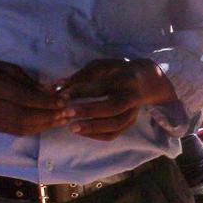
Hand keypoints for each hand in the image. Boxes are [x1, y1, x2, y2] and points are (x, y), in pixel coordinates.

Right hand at [0, 56, 71, 136]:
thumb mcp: (7, 67)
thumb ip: (27, 80)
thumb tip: (49, 91)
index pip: (25, 98)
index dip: (46, 102)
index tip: (64, 101)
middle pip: (25, 117)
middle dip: (49, 117)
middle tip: (68, 113)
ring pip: (22, 128)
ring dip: (45, 126)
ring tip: (62, 120)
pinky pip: (16, 132)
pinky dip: (34, 129)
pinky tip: (47, 124)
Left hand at [60, 59, 176, 140]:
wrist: (145, 80)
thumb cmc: (116, 71)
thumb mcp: (101, 66)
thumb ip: (81, 76)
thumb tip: (57, 87)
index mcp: (123, 77)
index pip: (100, 86)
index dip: (80, 92)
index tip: (61, 96)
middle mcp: (131, 95)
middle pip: (111, 107)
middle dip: (88, 111)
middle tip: (66, 113)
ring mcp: (133, 111)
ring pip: (115, 124)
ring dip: (92, 127)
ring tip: (72, 127)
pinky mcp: (131, 122)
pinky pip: (115, 134)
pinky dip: (97, 135)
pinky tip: (82, 132)